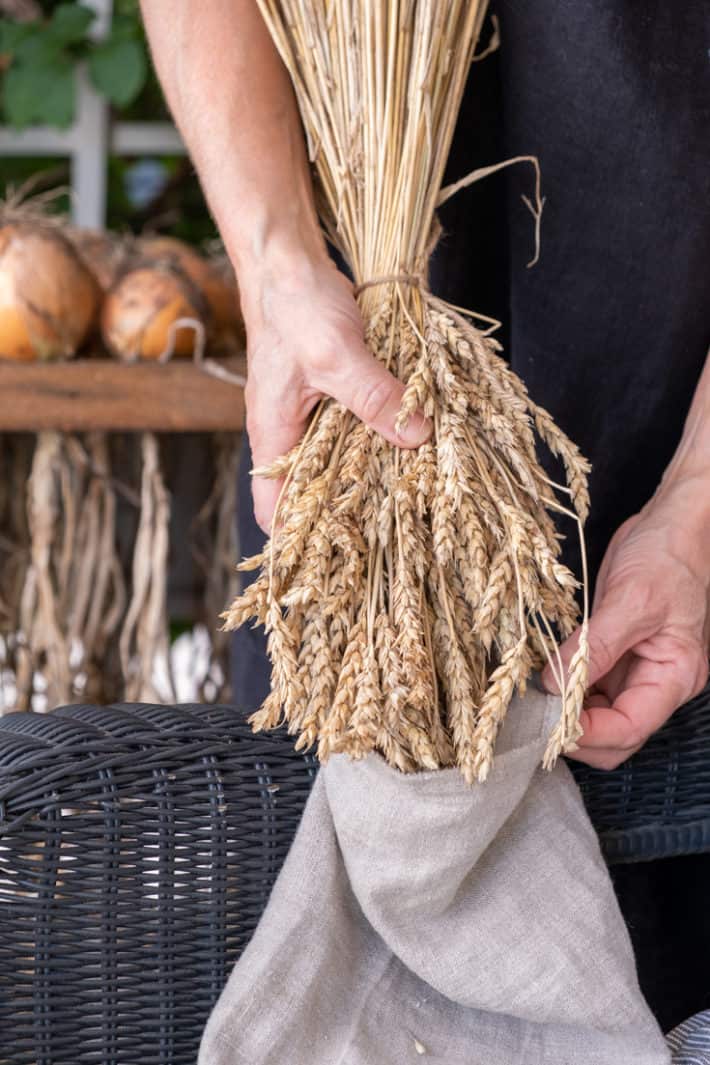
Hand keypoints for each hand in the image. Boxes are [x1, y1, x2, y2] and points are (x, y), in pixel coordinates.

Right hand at [240, 253, 431, 531]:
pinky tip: (411, 442)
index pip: (273, 509)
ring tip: (412, 492)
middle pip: (312, 491)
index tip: (339, 556)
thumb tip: (418, 437)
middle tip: (392, 527)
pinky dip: (378, 437)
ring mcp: (311, 413)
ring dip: (369, 472)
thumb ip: (374, 397)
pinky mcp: (334, 392)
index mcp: (273, 435)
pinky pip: (355, 427)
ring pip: (338, 460)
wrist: (288, 258)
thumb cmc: (295, 306)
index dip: (298, 539)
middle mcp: (289, 432)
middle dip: (346, 510)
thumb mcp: (336, 354)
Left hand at [542, 483, 709, 768]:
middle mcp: (657, 681)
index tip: (549, 722)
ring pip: (598, 715)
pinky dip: (566, 688)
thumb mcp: (631, 600)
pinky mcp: (616, 654)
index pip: (630, 728)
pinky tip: (543, 678)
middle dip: (576, 733)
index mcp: (674, 676)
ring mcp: (636, 670)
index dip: (589, 733)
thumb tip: (555, 685)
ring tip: (533, 699)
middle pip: (616, 735)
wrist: (671, 525)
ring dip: (566, 713)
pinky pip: (589, 686)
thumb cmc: (666, 556)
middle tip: (534, 716)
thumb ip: (595, 647)